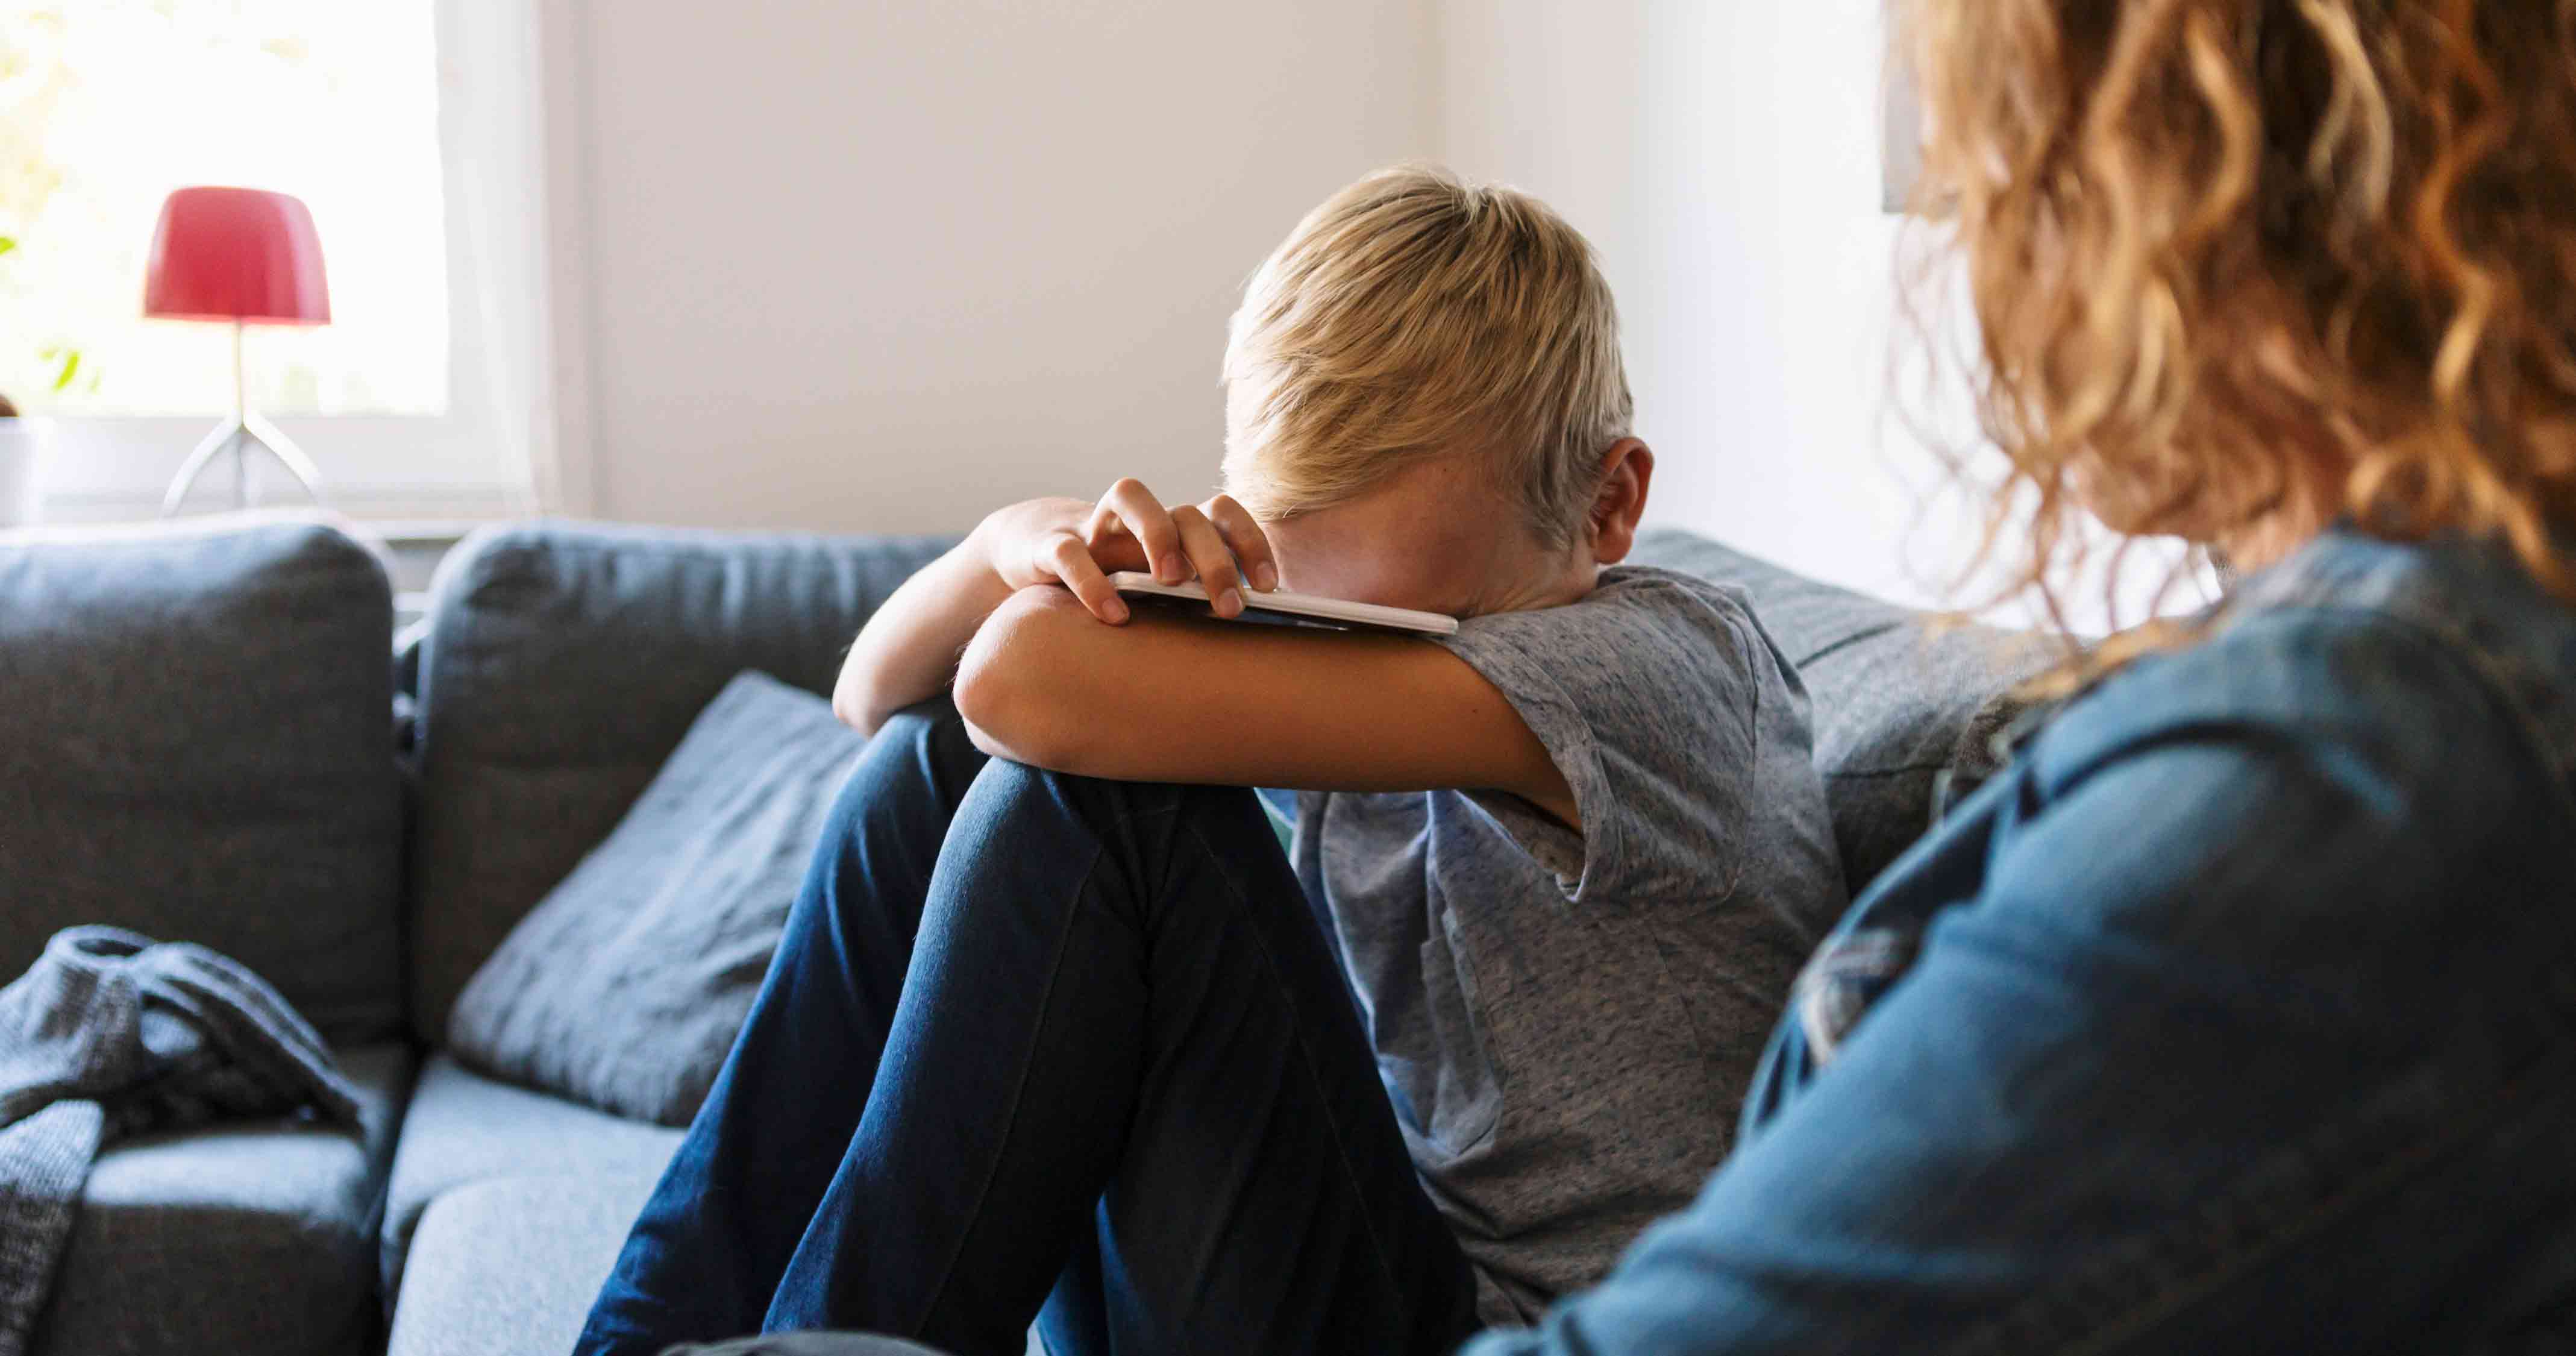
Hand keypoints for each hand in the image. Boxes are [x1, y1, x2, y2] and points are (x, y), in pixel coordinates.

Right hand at [978, 478, 1278, 624]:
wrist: (1033, 555)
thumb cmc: (1112, 579)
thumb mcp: (1155, 593)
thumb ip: (1193, 603)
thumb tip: (1253, 644)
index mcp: (1172, 527)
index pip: (1223, 512)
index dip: (1251, 542)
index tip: (1268, 587)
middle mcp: (1139, 517)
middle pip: (1187, 512)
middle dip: (1214, 557)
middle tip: (1230, 606)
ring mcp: (1095, 524)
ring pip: (1130, 495)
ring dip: (1158, 534)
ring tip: (1170, 582)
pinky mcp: (1051, 543)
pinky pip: (1071, 551)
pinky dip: (1091, 581)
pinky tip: (1114, 617)